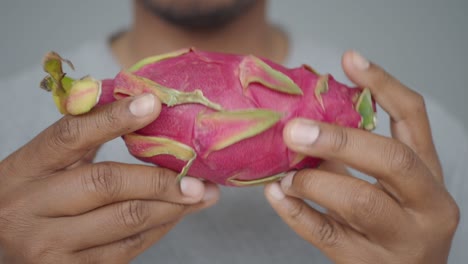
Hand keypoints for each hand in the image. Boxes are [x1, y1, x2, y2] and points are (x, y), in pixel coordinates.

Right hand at [0, 94, 218, 263]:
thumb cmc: (31, 196)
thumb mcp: (44, 164)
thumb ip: (84, 139)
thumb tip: (145, 108)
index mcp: (26, 168)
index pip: (71, 135)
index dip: (114, 118)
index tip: (154, 104)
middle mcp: (31, 207)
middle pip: (107, 184)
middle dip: (162, 180)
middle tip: (198, 177)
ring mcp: (48, 246)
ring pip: (126, 222)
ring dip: (172, 207)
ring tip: (201, 195)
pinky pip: (127, 250)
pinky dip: (158, 230)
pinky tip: (175, 215)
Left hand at [264, 51, 459, 263]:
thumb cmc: (394, 225)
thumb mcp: (391, 187)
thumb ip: (360, 155)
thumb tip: (309, 120)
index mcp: (430, 177)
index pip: (414, 119)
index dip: (383, 85)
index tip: (349, 60)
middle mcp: (425, 207)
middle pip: (391, 158)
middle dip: (339, 138)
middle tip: (294, 129)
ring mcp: (398, 239)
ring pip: (358, 200)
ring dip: (313, 179)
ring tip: (287, 172)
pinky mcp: (362, 263)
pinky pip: (323, 232)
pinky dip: (293, 210)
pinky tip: (276, 193)